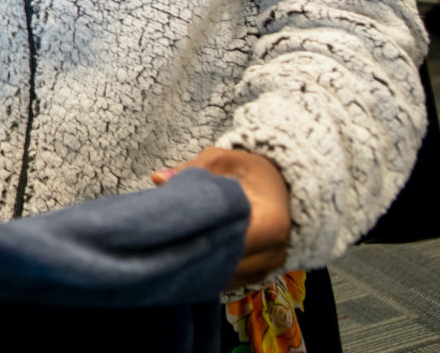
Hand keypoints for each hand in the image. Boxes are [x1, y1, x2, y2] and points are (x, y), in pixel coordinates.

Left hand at [153, 147, 289, 288]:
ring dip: (201, 263)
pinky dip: (209, 268)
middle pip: (227, 263)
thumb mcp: (222, 160)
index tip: (172, 228)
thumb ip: (191, 170)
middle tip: (165, 238)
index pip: (231, 242)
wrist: (281, 185)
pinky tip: (189, 254)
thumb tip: (158, 179)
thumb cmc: (250, 171)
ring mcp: (267, 267)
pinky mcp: (257, 274)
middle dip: (195, 251)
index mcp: (272, 223)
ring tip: (175, 245)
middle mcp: (275, 252)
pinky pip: (229, 279)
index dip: (200, 236)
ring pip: (226, 275)